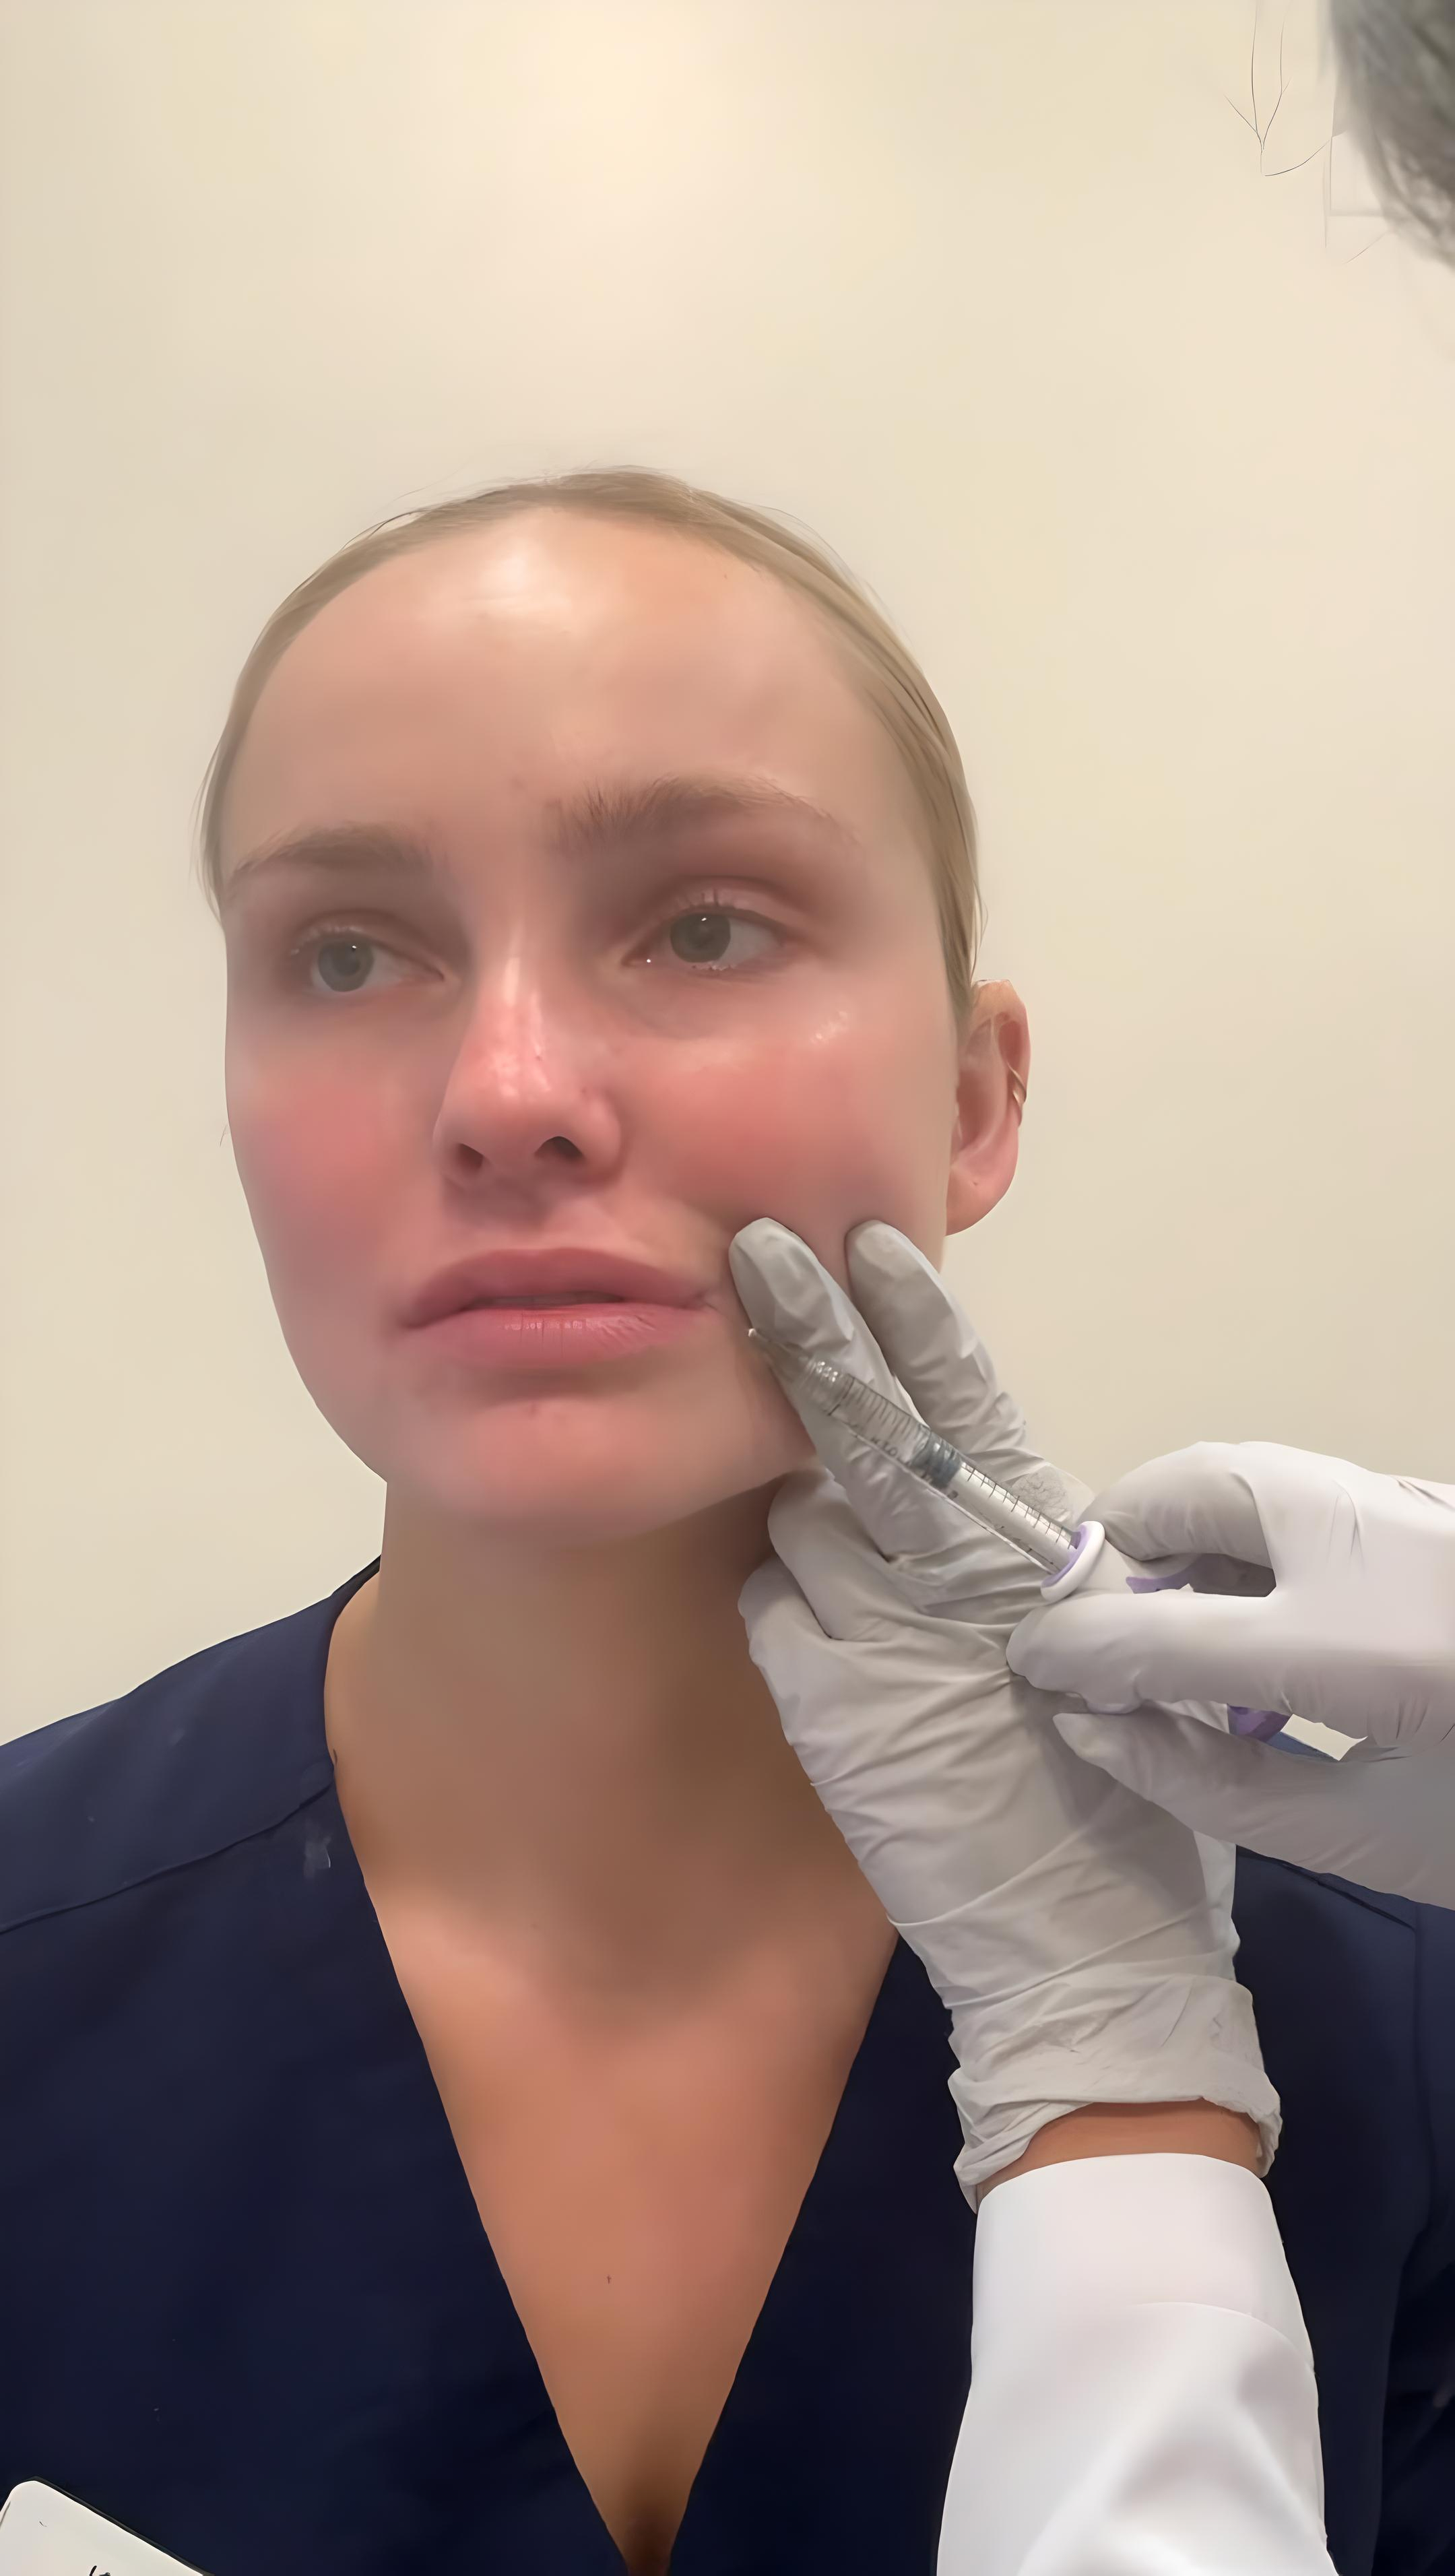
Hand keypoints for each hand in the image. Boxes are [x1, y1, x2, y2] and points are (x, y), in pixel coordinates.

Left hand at [727, 1219, 1278, 2200]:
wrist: (1084, 1950)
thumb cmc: (1114, 1802)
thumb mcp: (1097, 1642)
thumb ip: (1021, 1557)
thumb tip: (947, 1484)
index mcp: (1042, 1549)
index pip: (965, 1403)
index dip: (913, 1319)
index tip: (866, 1244)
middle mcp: (957, 1573)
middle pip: (861, 1425)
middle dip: (808, 1328)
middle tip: (756, 1253)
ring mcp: (882, 1633)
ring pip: (801, 1524)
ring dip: (811, 1530)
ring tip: (855, 1592)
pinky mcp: (826, 1704)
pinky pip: (776, 1616)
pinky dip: (793, 1621)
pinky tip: (840, 1668)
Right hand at [1007, 1442, 1454, 1907]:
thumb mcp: (1368, 1838)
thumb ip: (1214, 1782)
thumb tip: (1089, 1723)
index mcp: (1358, 1648)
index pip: (1160, 1628)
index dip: (1076, 1646)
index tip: (1033, 1672)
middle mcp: (1377, 1545)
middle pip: (1192, 1493)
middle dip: (1118, 1553)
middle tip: (1095, 1636)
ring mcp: (1406, 1509)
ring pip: (1247, 1477)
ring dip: (1180, 1538)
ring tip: (1169, 1634)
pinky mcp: (1422, 1506)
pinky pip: (1301, 1492)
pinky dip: (1247, 1538)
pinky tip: (1258, 1627)